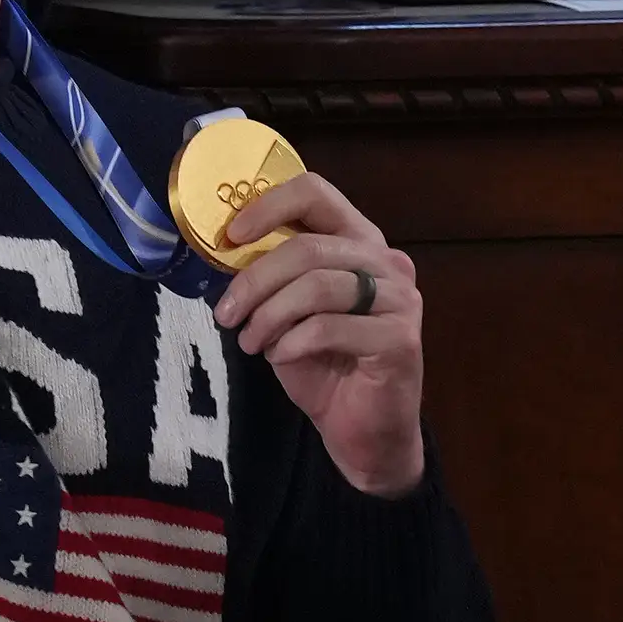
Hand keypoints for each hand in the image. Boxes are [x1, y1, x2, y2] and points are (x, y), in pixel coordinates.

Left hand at [211, 170, 426, 496]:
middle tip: (226, 313)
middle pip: (308, 247)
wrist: (360, 428)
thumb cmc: (320, 360)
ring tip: (250, 341)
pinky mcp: (401, 338)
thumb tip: (221, 244)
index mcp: (358, 240)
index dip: (268, 207)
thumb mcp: (283, 307)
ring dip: (270, 315)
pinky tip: (279, 356)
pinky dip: (292, 342)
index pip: (315, 193)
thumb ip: (268, 271)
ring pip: (317, 286)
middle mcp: (387, 261)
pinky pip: (329, 327)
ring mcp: (401, 298)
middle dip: (255, 280)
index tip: (230, 236)